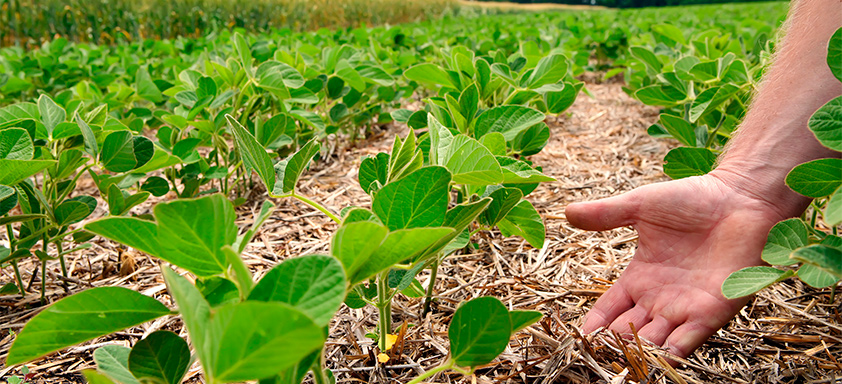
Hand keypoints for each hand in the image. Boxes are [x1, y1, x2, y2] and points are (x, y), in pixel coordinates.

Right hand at [565, 171, 786, 357]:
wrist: (740, 198)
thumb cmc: (693, 198)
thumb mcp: (640, 206)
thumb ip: (605, 214)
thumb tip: (566, 213)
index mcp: (639, 278)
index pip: (608, 311)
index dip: (593, 326)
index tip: (578, 338)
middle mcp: (659, 298)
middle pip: (628, 332)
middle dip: (613, 346)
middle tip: (596, 355)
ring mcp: (685, 307)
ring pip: (654, 342)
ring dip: (639, 354)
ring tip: (621, 363)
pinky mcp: (713, 311)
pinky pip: (689, 341)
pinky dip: (672, 353)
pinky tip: (657, 360)